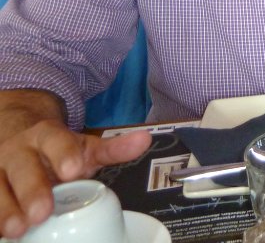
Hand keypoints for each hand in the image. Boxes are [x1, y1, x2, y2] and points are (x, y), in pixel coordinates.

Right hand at [0, 120, 150, 238]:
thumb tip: (145, 140)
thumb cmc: (58, 153)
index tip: (73, 170)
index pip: (54, 140)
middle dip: (32, 189)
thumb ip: (114, 148)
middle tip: (42, 211)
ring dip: (5, 209)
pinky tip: (1, 234)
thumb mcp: (84, 147)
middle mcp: (18, 151)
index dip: (62, 154)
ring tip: (18, 230)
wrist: (19, 142)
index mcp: (46, 136)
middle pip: (22, 168)